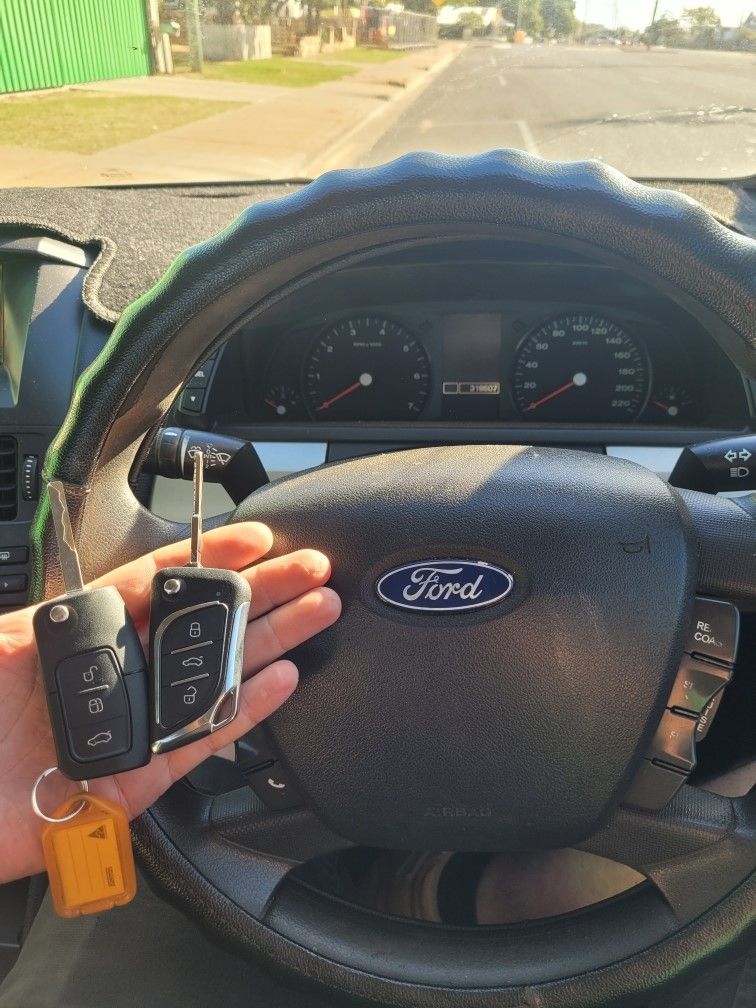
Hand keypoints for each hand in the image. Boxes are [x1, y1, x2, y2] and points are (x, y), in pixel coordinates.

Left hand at [0, 523, 340, 883]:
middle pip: (204, 622)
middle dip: (262, 591)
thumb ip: (39, 614)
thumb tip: (86, 578)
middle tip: (311, 568)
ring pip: (218, 673)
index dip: (210, 556)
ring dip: (272, 640)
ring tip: (318, 610)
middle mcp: (120, 673)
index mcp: (83, 635)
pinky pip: (207, 738)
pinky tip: (284, 678)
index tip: (258, 538)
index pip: (158, 581)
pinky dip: (248, 709)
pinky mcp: (143, 776)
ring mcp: (136, 723)